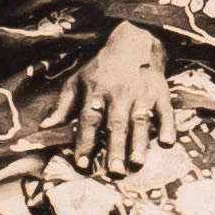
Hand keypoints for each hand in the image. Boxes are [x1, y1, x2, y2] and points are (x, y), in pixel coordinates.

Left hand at [70, 24, 176, 168]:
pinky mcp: (160, 93)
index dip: (85, 141)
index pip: (89, 119)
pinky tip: (168, 142)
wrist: (134, 43)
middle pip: (116, 123)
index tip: (82, 163)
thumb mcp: (78, 81)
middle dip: (115, 148)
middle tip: (115, 171)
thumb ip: (63, 105)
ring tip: (138, 162)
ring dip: (139, 142)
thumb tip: (45, 127)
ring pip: (140, 120)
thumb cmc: (102, 68)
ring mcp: (141, 94)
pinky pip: (166, 111)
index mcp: (96, 92)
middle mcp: (119, 94)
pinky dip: (168, 126)